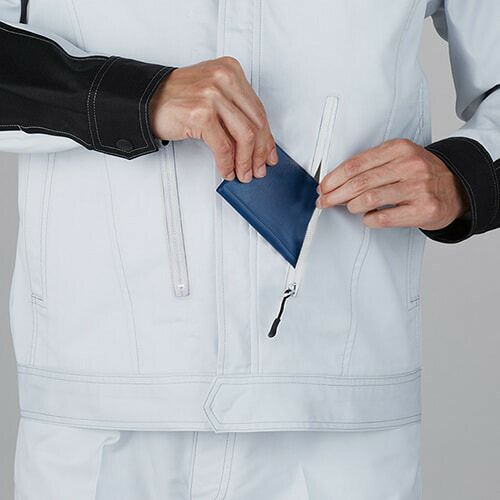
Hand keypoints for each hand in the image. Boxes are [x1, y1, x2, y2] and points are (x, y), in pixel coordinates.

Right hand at [149, 56, 277, 182]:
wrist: (146, 100)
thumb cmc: (178, 99)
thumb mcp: (212, 94)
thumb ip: (234, 110)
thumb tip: (257, 141)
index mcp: (231, 71)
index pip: (258, 109)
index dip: (267, 137)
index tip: (269, 153)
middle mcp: (223, 79)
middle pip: (256, 123)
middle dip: (260, 153)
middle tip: (258, 169)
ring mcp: (212, 95)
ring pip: (244, 136)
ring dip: (246, 161)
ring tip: (243, 173)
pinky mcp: (201, 114)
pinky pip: (223, 146)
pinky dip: (228, 163)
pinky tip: (227, 170)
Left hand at [316, 139, 468, 229]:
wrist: (456, 188)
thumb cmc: (419, 175)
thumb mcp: (398, 158)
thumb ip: (370, 166)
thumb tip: (334, 183)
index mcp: (399, 149)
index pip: (356, 164)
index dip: (334, 178)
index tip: (323, 188)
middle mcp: (409, 165)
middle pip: (359, 182)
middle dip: (335, 194)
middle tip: (324, 202)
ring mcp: (418, 187)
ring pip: (369, 199)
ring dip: (351, 206)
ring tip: (349, 208)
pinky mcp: (424, 209)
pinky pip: (384, 217)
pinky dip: (369, 219)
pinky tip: (367, 218)